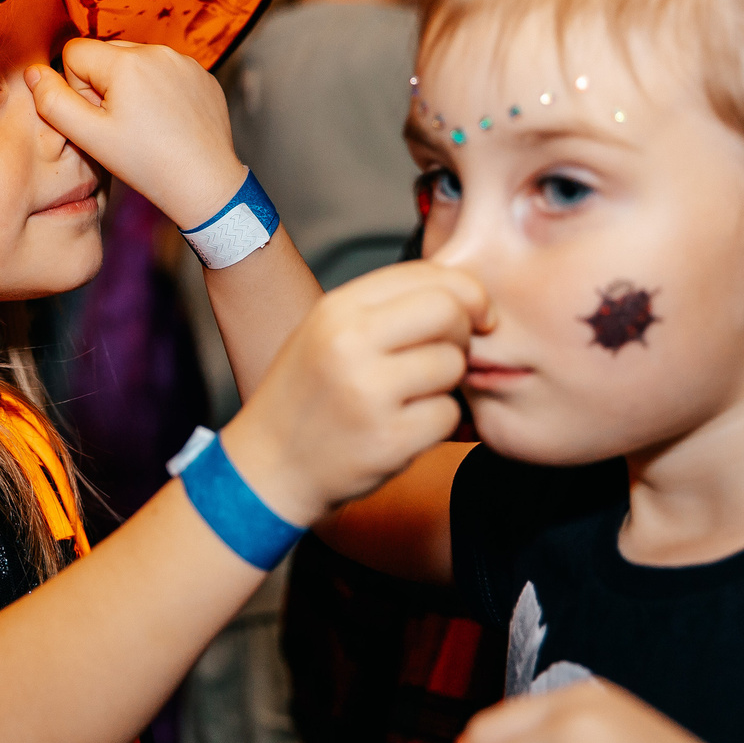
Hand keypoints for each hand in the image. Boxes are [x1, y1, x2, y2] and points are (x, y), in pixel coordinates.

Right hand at [26, 38, 245, 228]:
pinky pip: (164, 71)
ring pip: (134, 61)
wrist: (205, 182)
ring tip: (145, 125)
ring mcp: (183, 61)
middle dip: (102, 84)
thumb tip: (33, 73)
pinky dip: (159, 91)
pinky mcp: (201, 74)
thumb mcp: (90, 138)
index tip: (98, 116)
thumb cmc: (148, 164)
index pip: (75, 52)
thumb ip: (53, 102)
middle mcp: (157, 50)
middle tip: (120, 125)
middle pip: (105, 54)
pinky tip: (166, 122)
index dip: (77, 87)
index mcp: (126, 61)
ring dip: (130, 86)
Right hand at [216, 261, 483, 524]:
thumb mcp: (327, 332)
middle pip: (448, 312)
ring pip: (453, 365)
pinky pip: (448, 414)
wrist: (268, 467)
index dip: (467, 292)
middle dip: (463, 332)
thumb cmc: (307, 397)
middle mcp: (350, 343)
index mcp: (337, 310)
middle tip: (448, 353)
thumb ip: (386, 308)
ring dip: (448, 382)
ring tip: (415, 395)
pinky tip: (407, 426)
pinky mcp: (389, 439)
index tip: (476, 314)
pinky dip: (438, 422)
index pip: (427, 275)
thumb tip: (464, 296)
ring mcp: (369, 393)